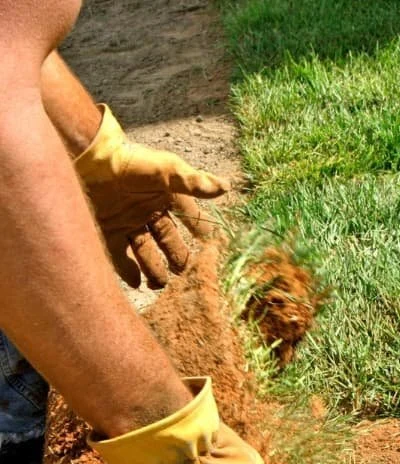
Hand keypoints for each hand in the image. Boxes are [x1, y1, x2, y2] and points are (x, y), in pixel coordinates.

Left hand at [75, 105, 229, 288]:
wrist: (87, 156)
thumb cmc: (129, 160)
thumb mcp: (165, 170)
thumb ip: (193, 182)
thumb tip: (225, 188)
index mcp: (165, 197)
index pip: (190, 217)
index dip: (201, 230)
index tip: (212, 246)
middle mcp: (148, 211)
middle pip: (168, 241)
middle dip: (178, 258)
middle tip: (187, 273)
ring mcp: (127, 223)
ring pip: (146, 253)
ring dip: (155, 269)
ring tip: (161, 285)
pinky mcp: (107, 231)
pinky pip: (120, 257)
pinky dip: (129, 272)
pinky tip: (138, 284)